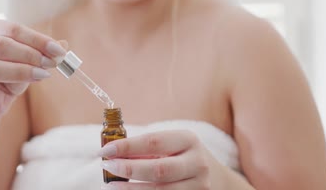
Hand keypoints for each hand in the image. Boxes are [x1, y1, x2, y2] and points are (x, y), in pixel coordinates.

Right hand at [0, 19, 66, 118]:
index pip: (13, 29)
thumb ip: (43, 50)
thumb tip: (63, 45)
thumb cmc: (11, 69)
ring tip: (41, 76)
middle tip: (51, 64)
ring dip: (20, 73)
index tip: (58, 50)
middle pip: (0, 45)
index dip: (38, 40)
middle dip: (30, 55)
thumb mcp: (28, 58)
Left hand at [98, 130, 224, 189]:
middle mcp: (197, 163)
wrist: (219, 180)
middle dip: (128, 168)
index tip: (105, 150)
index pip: (154, 141)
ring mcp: (198, 186)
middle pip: (159, 169)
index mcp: (188, 140)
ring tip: (112, 185)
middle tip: (107, 167)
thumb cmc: (185, 158)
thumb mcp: (173, 146)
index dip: (127, 146)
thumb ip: (147, 148)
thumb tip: (113, 152)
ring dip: (132, 189)